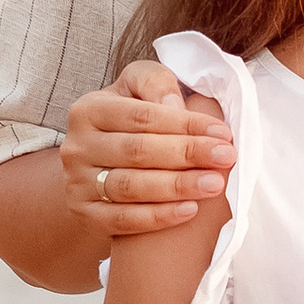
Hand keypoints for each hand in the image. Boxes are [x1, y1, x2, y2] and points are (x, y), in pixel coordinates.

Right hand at [61, 64, 234, 238]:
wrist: (97, 170)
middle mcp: (77, 146)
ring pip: (130, 187)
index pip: (142, 116)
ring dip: (177, 186)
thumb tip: (175, 104)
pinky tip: (190, 210)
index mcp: (89, 110)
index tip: (222, 133)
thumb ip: (155, 84)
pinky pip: (123, 219)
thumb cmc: (129, 125)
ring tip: (215, 184)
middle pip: (138, 151)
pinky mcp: (85, 214)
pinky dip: (158, 216)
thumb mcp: (135, 92)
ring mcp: (77, 183)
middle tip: (226, 157)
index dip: (185, 124)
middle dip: (187, 154)